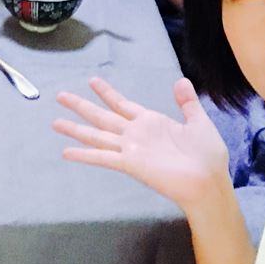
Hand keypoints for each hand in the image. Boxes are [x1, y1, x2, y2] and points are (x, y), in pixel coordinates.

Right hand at [54, 76, 228, 211]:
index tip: (92, 80)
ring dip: (76, 128)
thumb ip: (187, 103)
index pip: (122, 104)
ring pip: (96, 135)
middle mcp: (135, 134)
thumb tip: (180, 80)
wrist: (209, 183)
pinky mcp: (130, 164)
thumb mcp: (199, 123)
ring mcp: (131, 149)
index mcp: (150, 122)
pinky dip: (84, 154)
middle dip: (81, 106)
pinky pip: (102, 156)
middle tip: (60, 95)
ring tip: (55, 122)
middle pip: (102, 116)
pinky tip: (66, 152)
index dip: (107, 93)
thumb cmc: (207, 156)